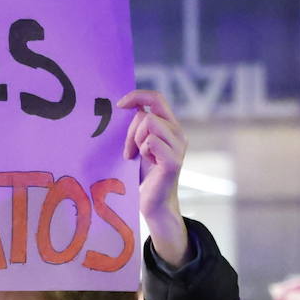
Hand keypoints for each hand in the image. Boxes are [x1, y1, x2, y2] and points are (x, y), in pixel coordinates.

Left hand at [118, 89, 189, 266]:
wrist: (153, 204)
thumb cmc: (144, 175)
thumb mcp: (139, 144)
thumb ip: (138, 125)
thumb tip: (125, 105)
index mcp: (171, 126)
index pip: (157, 98)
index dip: (138, 96)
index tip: (120, 105)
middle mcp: (179, 133)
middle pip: (147, 114)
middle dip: (130, 131)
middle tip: (128, 151)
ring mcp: (179, 147)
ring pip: (149, 124)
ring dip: (136, 141)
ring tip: (137, 157)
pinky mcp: (173, 161)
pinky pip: (150, 142)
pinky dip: (142, 152)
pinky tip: (146, 164)